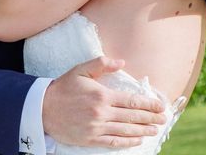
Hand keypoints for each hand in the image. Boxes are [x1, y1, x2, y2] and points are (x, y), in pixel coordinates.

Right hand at [42, 56, 166, 147]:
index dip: (149, 104)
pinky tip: (138, 141)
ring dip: (143, 131)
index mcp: (102, 95)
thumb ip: (102, 64)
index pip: (131, 101)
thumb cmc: (63, 87)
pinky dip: (127, 142)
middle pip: (132, 117)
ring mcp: (96, 128)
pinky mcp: (90, 139)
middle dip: (150, 118)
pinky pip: (113, 143)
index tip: (160, 105)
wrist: (42, 108)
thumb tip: (122, 63)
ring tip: (155, 130)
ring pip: (125, 131)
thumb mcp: (81, 69)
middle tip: (164, 118)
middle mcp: (101, 113)